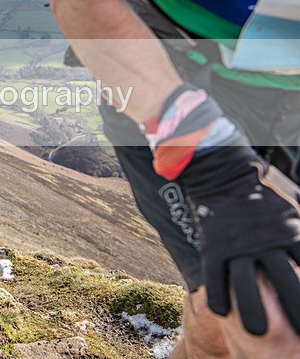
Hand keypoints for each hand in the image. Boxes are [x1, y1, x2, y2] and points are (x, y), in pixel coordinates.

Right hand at [181, 145, 299, 335]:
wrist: (223, 170)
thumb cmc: (263, 187)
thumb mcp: (296, 203)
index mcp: (292, 231)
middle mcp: (267, 242)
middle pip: (285, 283)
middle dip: (294, 312)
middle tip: (299, 334)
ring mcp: (238, 244)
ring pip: (246, 285)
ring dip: (253, 311)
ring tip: (257, 332)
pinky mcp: (213, 245)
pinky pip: (214, 275)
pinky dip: (217, 295)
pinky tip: (221, 311)